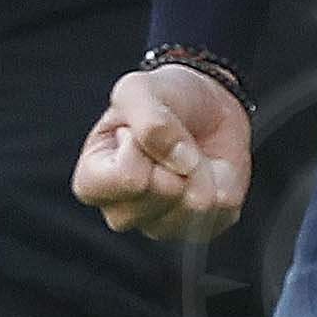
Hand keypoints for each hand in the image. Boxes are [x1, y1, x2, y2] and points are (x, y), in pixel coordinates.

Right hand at [75, 64, 252, 239]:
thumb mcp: (139, 89)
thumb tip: (180, 160)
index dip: (140, 148)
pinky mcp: (202, 228)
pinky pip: (223, 207)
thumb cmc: (161, 99)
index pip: (126, 179)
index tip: (134, 131)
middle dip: (174, 157)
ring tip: (186, 153)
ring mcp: (162, 225)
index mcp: (93, 182)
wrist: (205, 105)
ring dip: (200, 167)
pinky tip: (206, 167)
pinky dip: (222, 177)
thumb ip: (148, 118)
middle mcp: (122, 212)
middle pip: (163, 194)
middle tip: (167, 141)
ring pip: (196, 205)